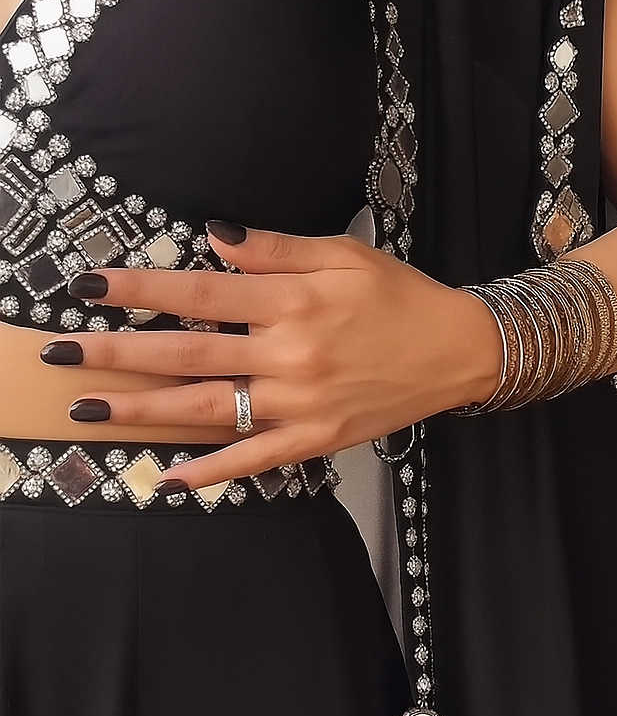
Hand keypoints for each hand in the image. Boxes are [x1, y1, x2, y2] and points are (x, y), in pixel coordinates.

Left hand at [43, 224, 502, 490]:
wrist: (458, 350)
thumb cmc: (399, 295)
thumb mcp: (343, 253)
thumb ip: (276, 249)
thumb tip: (214, 237)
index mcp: (295, 302)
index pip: (201, 295)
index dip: (141, 290)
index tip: (90, 287)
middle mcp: (290, 355)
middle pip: (188, 354)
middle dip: (117, 354)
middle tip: (59, 352)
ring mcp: (300, 403)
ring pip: (208, 409)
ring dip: (143, 411)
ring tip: (88, 409)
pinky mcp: (316, 438)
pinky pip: (255, 459)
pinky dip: (213, 473)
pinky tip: (170, 478)